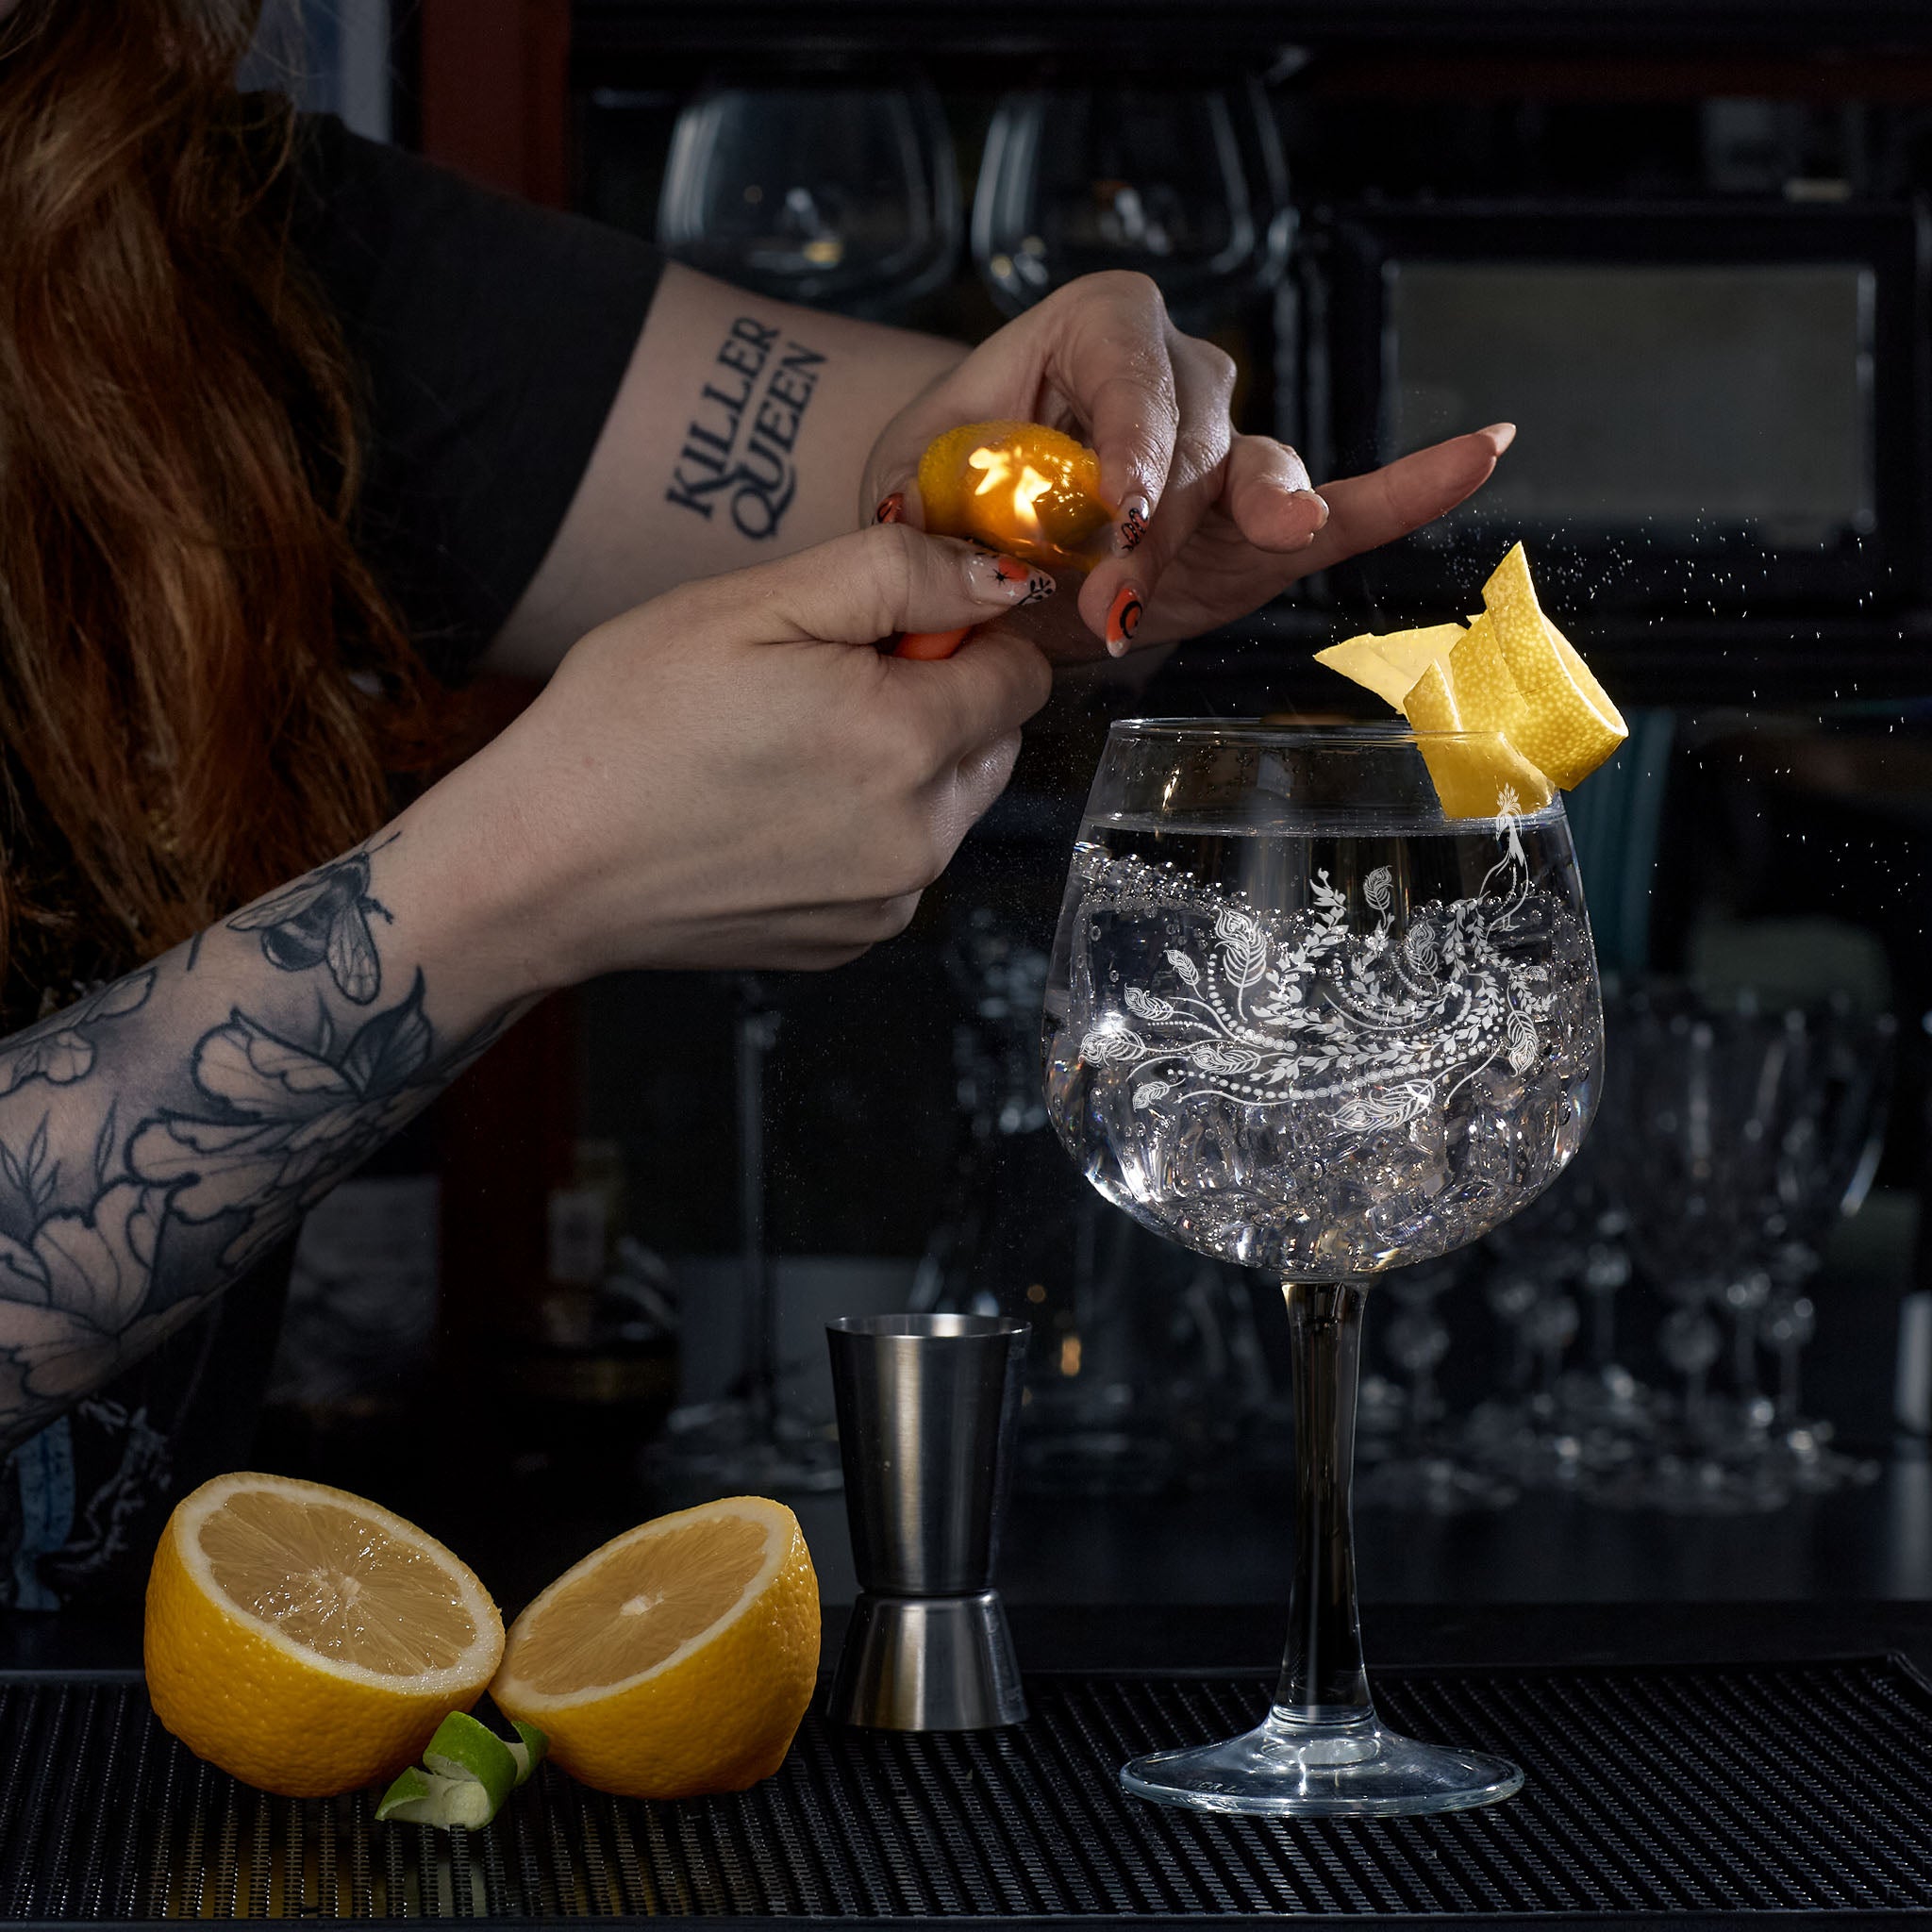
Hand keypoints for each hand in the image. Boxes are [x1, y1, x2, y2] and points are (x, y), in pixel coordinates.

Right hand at [463, 525, 1053, 979]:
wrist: (542, 864)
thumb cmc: (627, 725)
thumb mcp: (754, 602)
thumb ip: (896, 576)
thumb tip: (997, 580)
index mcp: (906, 742)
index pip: (1021, 675)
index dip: (961, 634)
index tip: (883, 631)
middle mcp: (919, 837)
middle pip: (991, 741)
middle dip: (933, 701)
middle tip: (817, 687)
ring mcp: (887, 901)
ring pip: (948, 804)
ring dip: (899, 766)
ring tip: (784, 750)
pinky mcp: (850, 940)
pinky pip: (897, 863)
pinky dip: (861, 828)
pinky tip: (772, 809)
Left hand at [861, 271, 1511, 660]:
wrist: (973, 530)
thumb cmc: (946, 489)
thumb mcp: (925, 482)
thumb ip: (957, 512)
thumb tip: (987, 566)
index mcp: (1093, 332)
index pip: (1129, 364)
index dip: (1133, 435)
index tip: (1120, 510)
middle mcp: (1178, 375)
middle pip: (1199, 433)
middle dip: (1163, 522)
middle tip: (1109, 602)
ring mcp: (1231, 451)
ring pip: (1261, 473)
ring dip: (1257, 522)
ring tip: (1274, 540)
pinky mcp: (1262, 530)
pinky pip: (1348, 504)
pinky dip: (1409, 490)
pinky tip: (1481, 453)